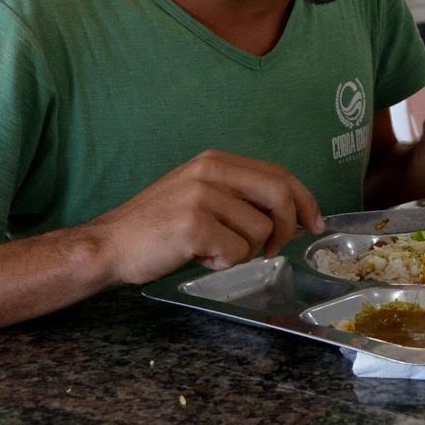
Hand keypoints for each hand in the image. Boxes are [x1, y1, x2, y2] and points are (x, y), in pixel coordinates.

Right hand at [85, 150, 322, 283]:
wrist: (110, 246)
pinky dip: (224, 263)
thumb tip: (291, 215)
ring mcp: (201, 196)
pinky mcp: (193, 225)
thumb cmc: (157, 227)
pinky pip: (237, 251)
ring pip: (260, 231)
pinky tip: (199, 257)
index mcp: (215, 161)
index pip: (278, 173)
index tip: (315, 222)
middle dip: (287, 227)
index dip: (304, 199)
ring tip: (212, 250)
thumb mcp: (199, 195)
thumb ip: (239, 196)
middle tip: (275, 249)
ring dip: (244, 251)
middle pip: (279, 195)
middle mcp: (210, 171)